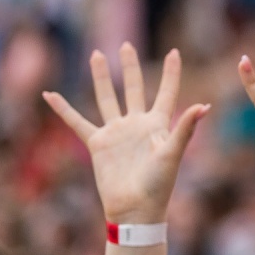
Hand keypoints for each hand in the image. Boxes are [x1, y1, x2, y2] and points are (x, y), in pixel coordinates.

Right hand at [43, 45, 208, 224]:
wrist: (135, 209)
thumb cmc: (159, 185)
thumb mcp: (172, 154)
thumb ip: (185, 128)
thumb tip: (204, 105)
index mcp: (158, 125)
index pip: (166, 93)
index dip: (171, 73)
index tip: (174, 52)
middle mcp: (136, 125)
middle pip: (133, 88)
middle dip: (131, 67)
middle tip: (126, 45)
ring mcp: (116, 132)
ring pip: (107, 98)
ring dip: (102, 78)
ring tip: (97, 55)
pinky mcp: (98, 144)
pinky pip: (77, 122)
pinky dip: (63, 109)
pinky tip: (50, 94)